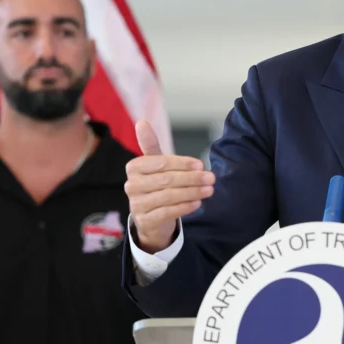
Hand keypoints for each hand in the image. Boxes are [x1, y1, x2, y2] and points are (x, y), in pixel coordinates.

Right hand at [125, 120, 214, 252]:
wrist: (151, 218)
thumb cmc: (157, 186)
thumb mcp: (155, 166)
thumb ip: (151, 145)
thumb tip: (142, 122)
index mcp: (134, 168)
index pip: (161, 163)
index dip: (182, 164)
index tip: (201, 165)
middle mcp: (131, 186)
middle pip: (166, 180)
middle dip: (192, 178)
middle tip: (211, 178)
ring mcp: (137, 204)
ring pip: (168, 196)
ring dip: (192, 192)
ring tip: (209, 190)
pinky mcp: (145, 221)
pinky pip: (167, 212)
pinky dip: (185, 207)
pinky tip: (197, 203)